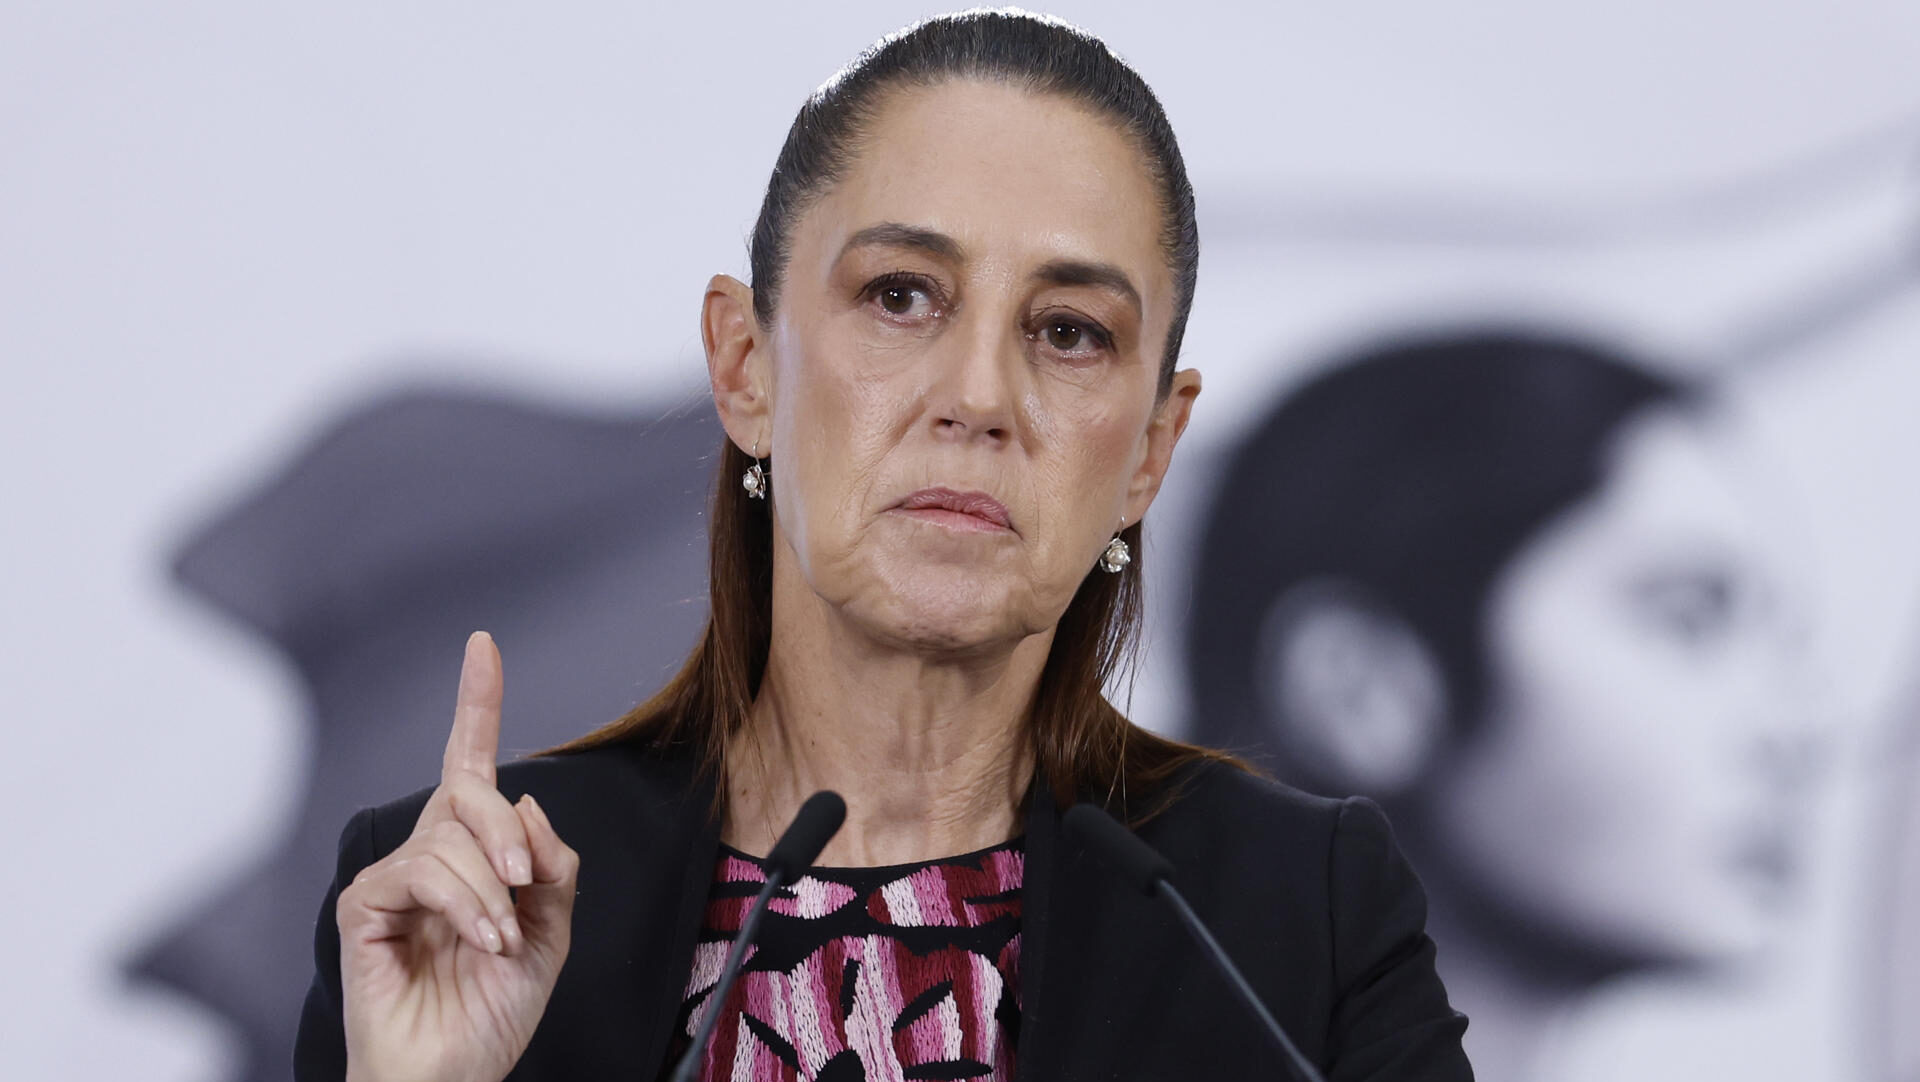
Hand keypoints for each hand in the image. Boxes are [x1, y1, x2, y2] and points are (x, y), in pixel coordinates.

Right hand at [336, 631, 579, 1081]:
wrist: (456, 1072)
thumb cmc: (494, 1008)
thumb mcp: (552, 928)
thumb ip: (550, 863)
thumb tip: (523, 804)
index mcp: (474, 852)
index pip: (471, 763)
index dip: (476, 703)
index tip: (482, 647)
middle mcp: (431, 853)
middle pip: (470, 789)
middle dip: (506, 830)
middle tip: (525, 886)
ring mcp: (395, 878)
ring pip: (450, 835)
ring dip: (491, 890)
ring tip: (500, 941)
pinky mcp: (366, 906)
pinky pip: (421, 872)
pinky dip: (464, 904)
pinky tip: (478, 942)